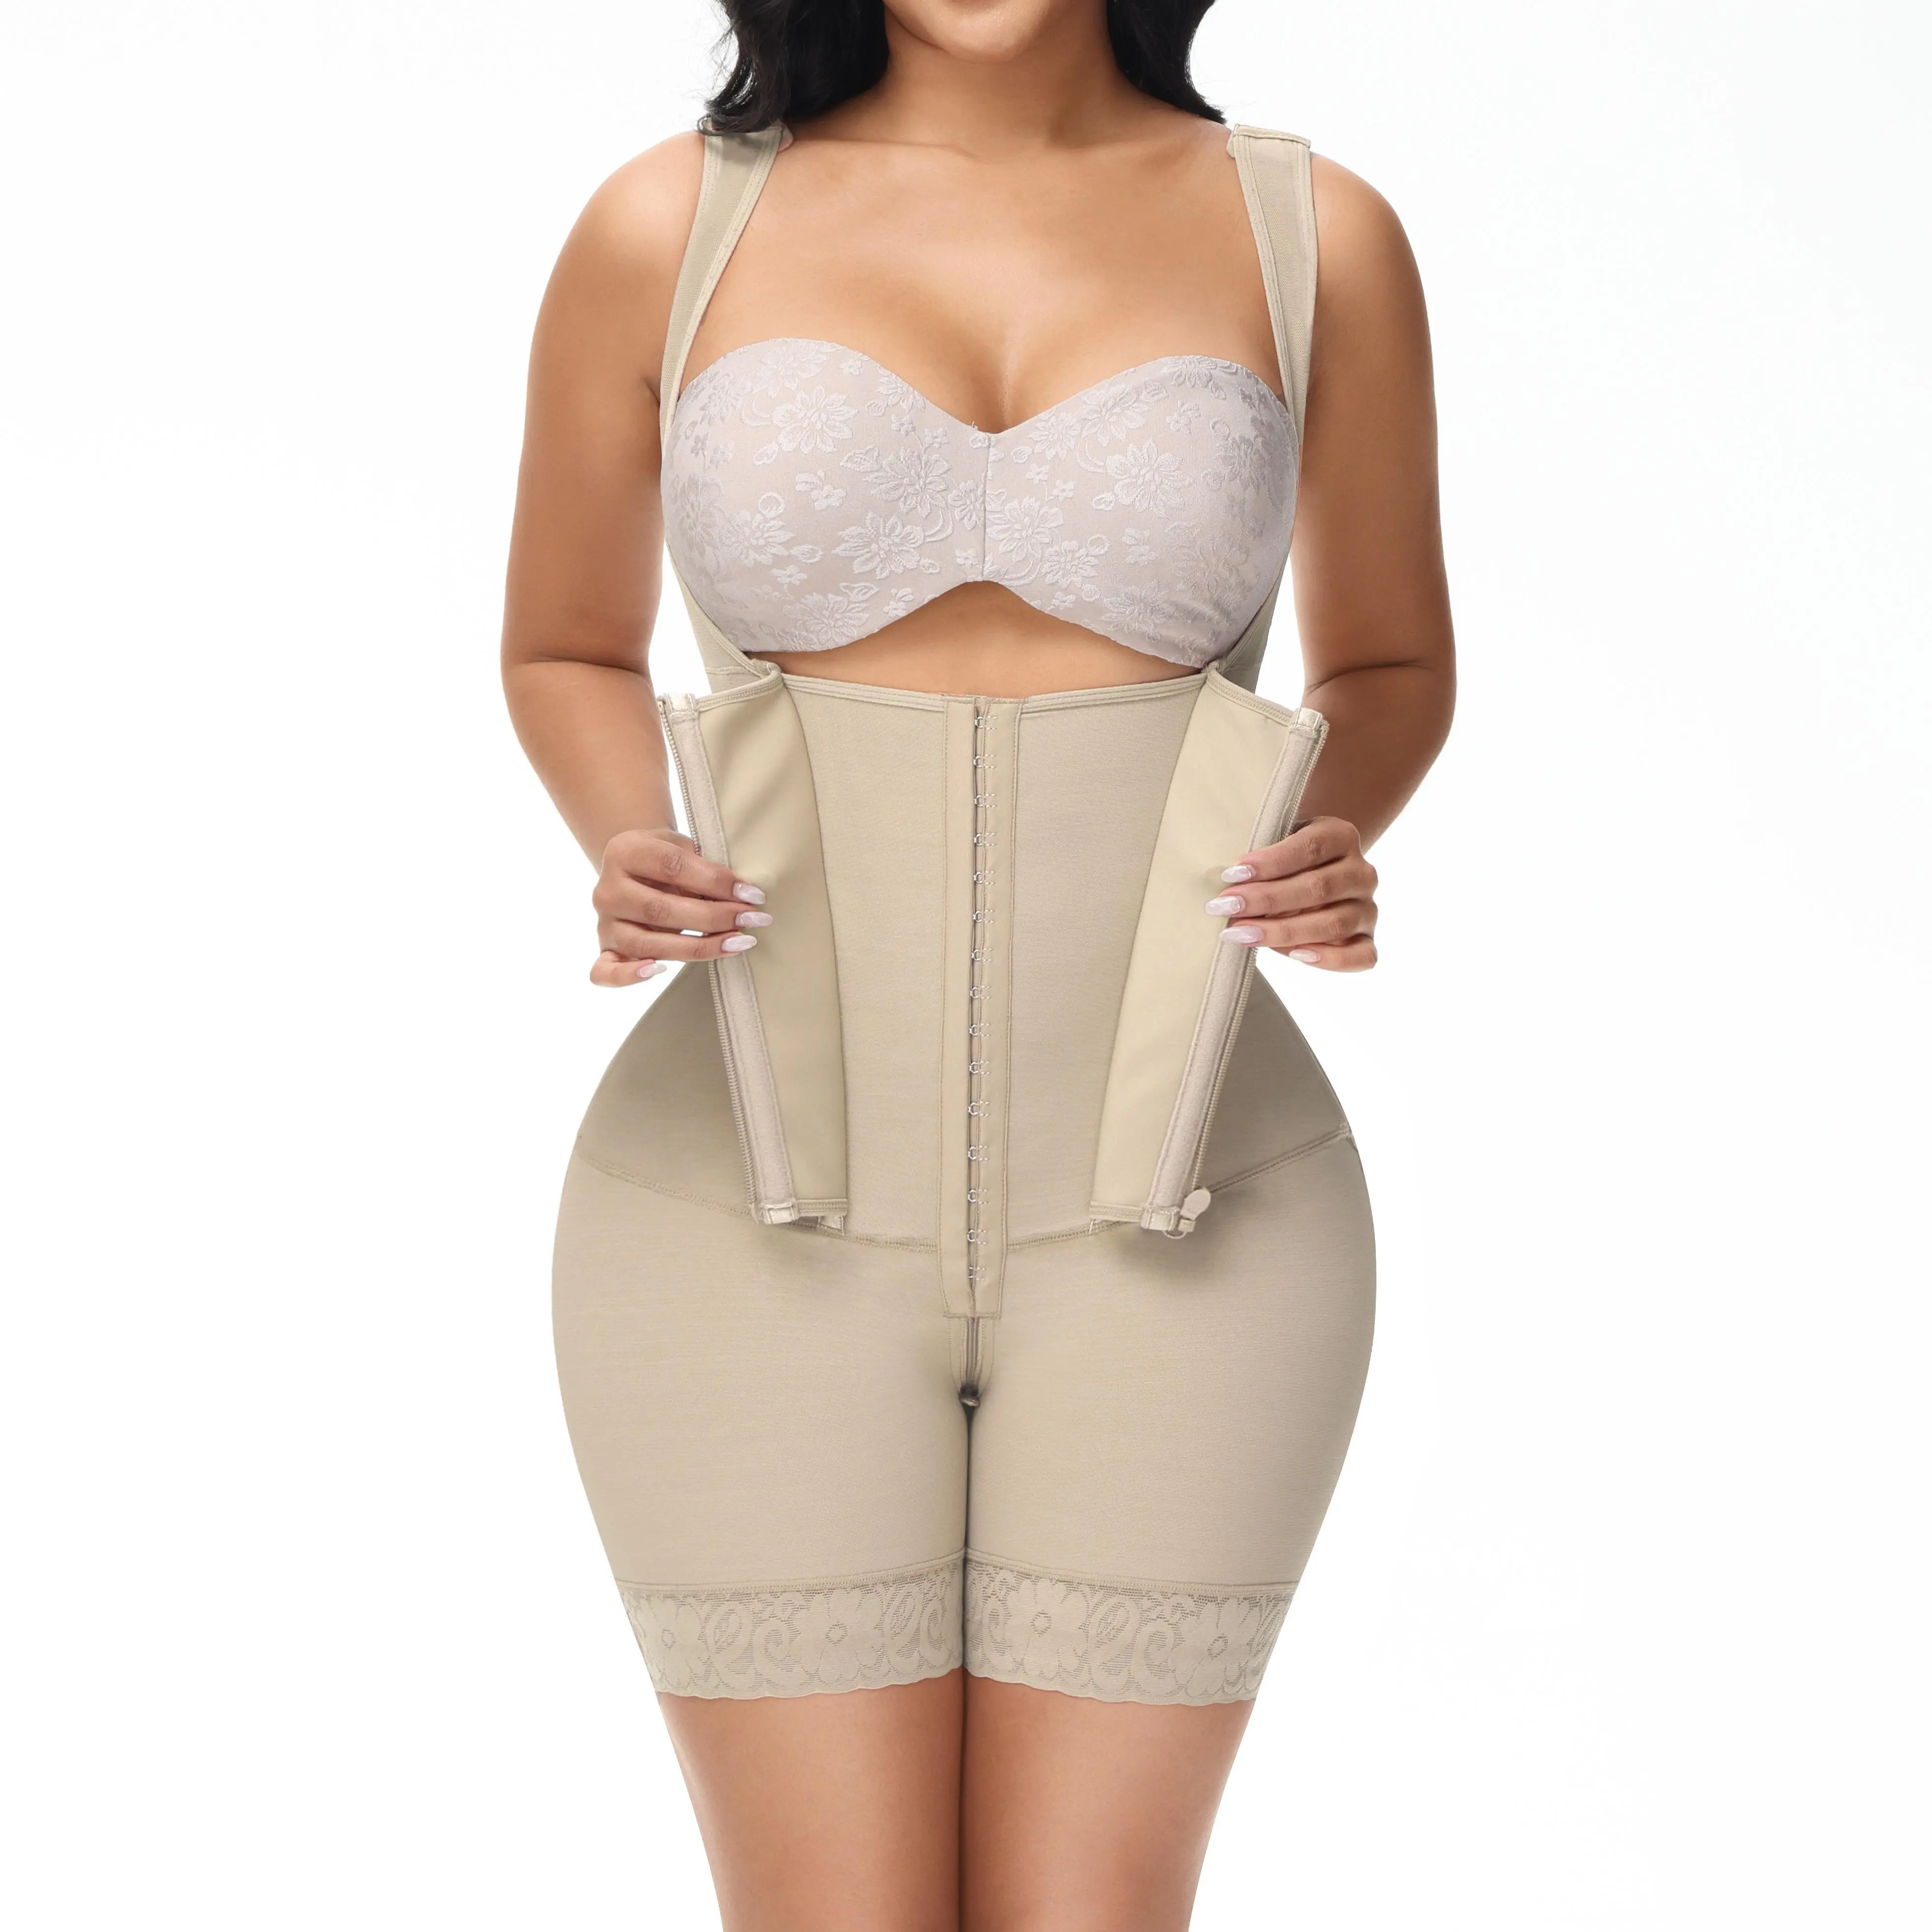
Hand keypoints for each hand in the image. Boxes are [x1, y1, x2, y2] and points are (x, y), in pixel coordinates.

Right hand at [587, 827, 770, 985]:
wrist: (633, 866)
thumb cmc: (666, 858)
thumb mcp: (681, 847)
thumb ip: (703, 867)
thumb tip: (743, 896)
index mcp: (625, 852)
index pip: (672, 866)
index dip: (715, 881)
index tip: (753, 894)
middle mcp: (608, 889)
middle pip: (661, 909)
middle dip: (715, 917)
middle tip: (753, 920)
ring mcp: (604, 922)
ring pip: (646, 943)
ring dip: (698, 947)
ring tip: (737, 943)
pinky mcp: (605, 948)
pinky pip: (606, 971)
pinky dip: (629, 976)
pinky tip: (660, 971)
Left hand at [1205, 816, 1377, 970]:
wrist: (1316, 875)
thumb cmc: (1285, 860)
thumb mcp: (1276, 845)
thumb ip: (1262, 859)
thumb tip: (1225, 887)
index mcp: (1342, 836)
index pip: (1310, 848)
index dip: (1271, 862)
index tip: (1231, 875)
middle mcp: (1362, 872)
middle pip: (1318, 888)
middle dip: (1266, 900)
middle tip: (1224, 907)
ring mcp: (1368, 908)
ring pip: (1333, 924)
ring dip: (1282, 932)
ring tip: (1240, 934)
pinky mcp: (1367, 939)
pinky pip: (1361, 956)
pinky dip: (1330, 959)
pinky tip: (1295, 955)